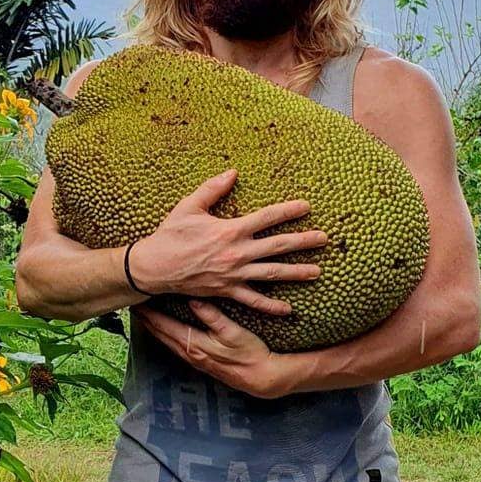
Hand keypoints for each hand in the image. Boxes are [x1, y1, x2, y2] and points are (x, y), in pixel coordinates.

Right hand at [127, 168, 326, 315]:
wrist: (155, 267)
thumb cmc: (171, 234)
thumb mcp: (189, 206)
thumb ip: (212, 188)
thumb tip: (233, 172)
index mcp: (230, 230)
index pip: (267, 218)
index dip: (288, 211)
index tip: (306, 206)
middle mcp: (237, 253)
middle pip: (278, 246)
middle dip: (303, 242)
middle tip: (324, 239)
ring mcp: (234, 275)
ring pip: (272, 274)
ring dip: (297, 273)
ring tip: (318, 272)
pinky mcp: (227, 291)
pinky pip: (253, 301)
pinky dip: (271, 306)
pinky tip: (288, 309)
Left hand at [137, 299, 290, 398]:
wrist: (262, 377)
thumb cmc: (249, 352)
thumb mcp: (233, 332)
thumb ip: (212, 316)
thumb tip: (193, 300)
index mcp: (194, 344)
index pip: (165, 326)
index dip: (150, 314)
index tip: (137, 302)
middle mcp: (190, 353)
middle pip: (161, 335)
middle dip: (146, 320)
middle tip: (134, 305)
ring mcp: (194, 359)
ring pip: (167, 341)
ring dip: (155, 328)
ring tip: (144, 316)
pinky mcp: (201, 361)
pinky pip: (175, 346)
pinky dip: (166, 336)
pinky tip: (165, 331)